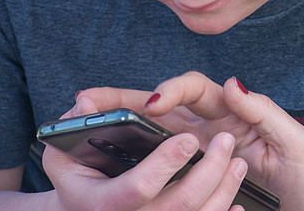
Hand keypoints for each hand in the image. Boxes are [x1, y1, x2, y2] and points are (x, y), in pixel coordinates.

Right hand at [42, 95, 248, 210]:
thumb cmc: (78, 177)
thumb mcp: (64, 154)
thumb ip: (76, 126)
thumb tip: (86, 102)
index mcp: (99, 202)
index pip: (137, 188)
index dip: (164, 164)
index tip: (189, 139)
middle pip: (178, 205)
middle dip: (209, 172)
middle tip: (226, 141)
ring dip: (224, 190)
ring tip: (238, 163)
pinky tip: (237, 205)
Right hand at [92, 72, 303, 210]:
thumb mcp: (293, 142)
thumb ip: (264, 111)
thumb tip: (231, 83)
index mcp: (234, 111)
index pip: (194, 89)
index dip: (171, 89)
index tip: (153, 102)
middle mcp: (212, 127)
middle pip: (162, 106)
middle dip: (125, 100)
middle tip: (86, 102)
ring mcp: (201, 153)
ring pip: (154, 135)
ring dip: (123, 128)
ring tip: (88, 124)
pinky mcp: (197, 180)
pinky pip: (164, 169)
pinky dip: (138, 161)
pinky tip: (110, 164)